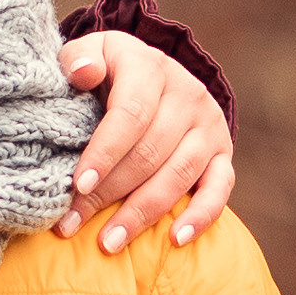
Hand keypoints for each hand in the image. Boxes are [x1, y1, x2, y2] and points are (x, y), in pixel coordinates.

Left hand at [56, 36, 234, 253]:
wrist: (152, 72)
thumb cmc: (109, 70)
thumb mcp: (92, 52)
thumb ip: (80, 58)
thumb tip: (84, 73)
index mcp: (150, 68)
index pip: (130, 114)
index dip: (104, 152)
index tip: (77, 186)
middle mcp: (187, 95)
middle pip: (149, 152)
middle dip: (108, 193)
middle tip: (72, 224)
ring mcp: (209, 126)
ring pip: (178, 175)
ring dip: (142, 213)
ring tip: (108, 242)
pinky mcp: (223, 153)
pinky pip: (220, 188)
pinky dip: (201, 215)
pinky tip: (175, 240)